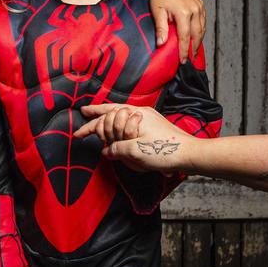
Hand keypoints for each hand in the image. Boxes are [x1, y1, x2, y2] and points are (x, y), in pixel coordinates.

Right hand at [76, 104, 191, 171]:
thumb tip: (106, 151)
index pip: (106, 116)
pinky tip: (118, 135)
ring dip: (108, 125)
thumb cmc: (164, 151)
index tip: (78, 134)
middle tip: (83, 131)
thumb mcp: (135, 152)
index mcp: (134, 115)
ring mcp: (148, 118)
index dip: (90, 125)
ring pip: (121, 118)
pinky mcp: (153, 127)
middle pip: (111, 114)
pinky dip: (120, 129)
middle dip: (97, 123)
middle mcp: (140, 113)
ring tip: (99, 132)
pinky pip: (130, 124)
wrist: (190, 153)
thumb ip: (116, 149)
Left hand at [136, 0, 205, 62]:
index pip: (185, 37)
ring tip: (193, 50)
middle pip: (197, 34)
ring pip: (202, 28)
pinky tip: (196, 36)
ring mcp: (199, 6)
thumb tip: (161, 44)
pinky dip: (200, 29)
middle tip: (190, 58)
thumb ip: (161, 29)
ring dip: (198, 39)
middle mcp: (194, 9)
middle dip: (194, 47)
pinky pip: (203, 20)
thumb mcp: (157, 12)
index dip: (184, 50)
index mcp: (184, 13)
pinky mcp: (200, 3)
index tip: (183, 61)